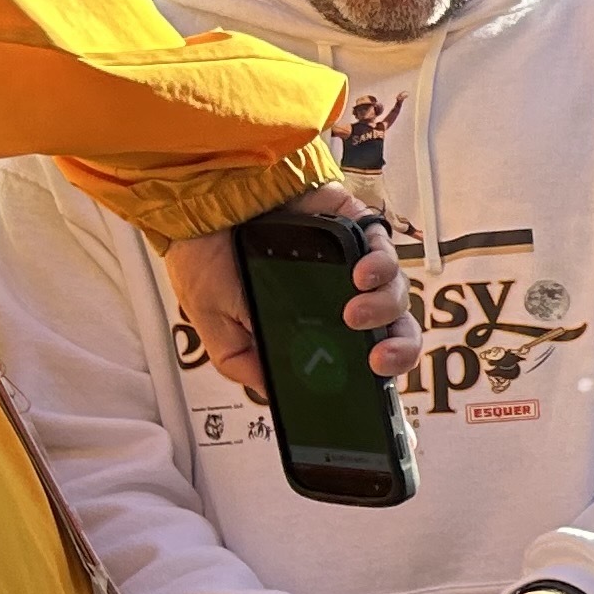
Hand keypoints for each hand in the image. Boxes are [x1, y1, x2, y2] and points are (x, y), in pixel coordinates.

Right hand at [167, 184, 420, 405]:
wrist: (197, 201)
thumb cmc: (206, 257)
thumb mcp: (214, 324)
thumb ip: (244, 361)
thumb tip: (274, 392)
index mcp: (313, 324)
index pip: (361, 355)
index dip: (376, 373)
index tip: (372, 383)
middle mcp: (339, 296)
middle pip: (393, 329)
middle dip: (397, 349)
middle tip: (377, 358)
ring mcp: (350, 263)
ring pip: (394, 293)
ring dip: (382, 309)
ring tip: (353, 313)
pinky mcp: (354, 229)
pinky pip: (384, 250)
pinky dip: (380, 266)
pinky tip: (361, 275)